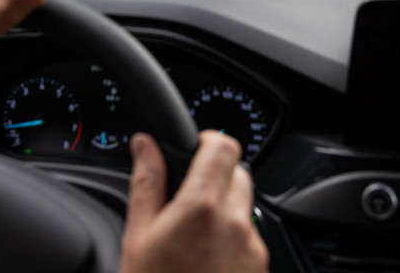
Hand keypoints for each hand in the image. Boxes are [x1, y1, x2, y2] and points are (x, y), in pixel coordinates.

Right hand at [120, 130, 268, 272]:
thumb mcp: (138, 236)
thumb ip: (147, 181)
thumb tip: (144, 144)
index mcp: (201, 208)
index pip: (224, 146)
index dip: (209, 140)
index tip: (196, 148)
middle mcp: (235, 224)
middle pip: (238, 172)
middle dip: (215, 175)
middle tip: (188, 197)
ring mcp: (253, 248)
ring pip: (244, 204)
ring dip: (224, 206)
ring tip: (194, 235)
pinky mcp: (260, 267)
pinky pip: (250, 234)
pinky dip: (232, 234)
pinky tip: (207, 258)